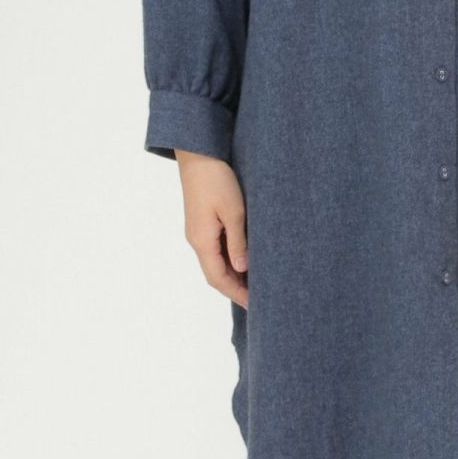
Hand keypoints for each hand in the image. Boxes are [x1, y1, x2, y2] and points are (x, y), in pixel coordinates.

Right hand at [175, 149, 249, 308]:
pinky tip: (244, 258)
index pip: (218, 278)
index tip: (256, 305)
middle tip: (260, 298)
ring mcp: (198, 230)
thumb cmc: (217, 179)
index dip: (236, 294)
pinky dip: (230, 258)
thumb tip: (242, 270)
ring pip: (216, 261)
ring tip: (256, 282)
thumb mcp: (233, 211)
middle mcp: (197, 239)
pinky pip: (216, 247)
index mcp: (202, 240)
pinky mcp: (202, 220)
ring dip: (233, 274)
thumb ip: (238, 241)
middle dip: (235, 288)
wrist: (199, 153)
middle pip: (215, 273)